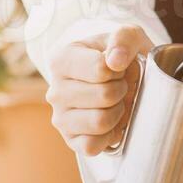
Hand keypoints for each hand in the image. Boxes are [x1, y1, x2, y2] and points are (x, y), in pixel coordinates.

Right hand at [46, 25, 151, 155]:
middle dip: (123, 91)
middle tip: (122, 87)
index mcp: (62, 59)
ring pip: (100, 122)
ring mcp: (60, 118)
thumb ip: (124, 38)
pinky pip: (93, 146)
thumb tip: (115, 61)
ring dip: (119, 113)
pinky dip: (110, 136)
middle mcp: (54, 90)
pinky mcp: (71, 140)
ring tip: (117, 104)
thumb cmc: (121, 57)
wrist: (121, 81)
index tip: (118, 68)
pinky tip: (112, 124)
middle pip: (105, 96)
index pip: (101, 70)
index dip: (121, 71)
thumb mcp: (128, 36)